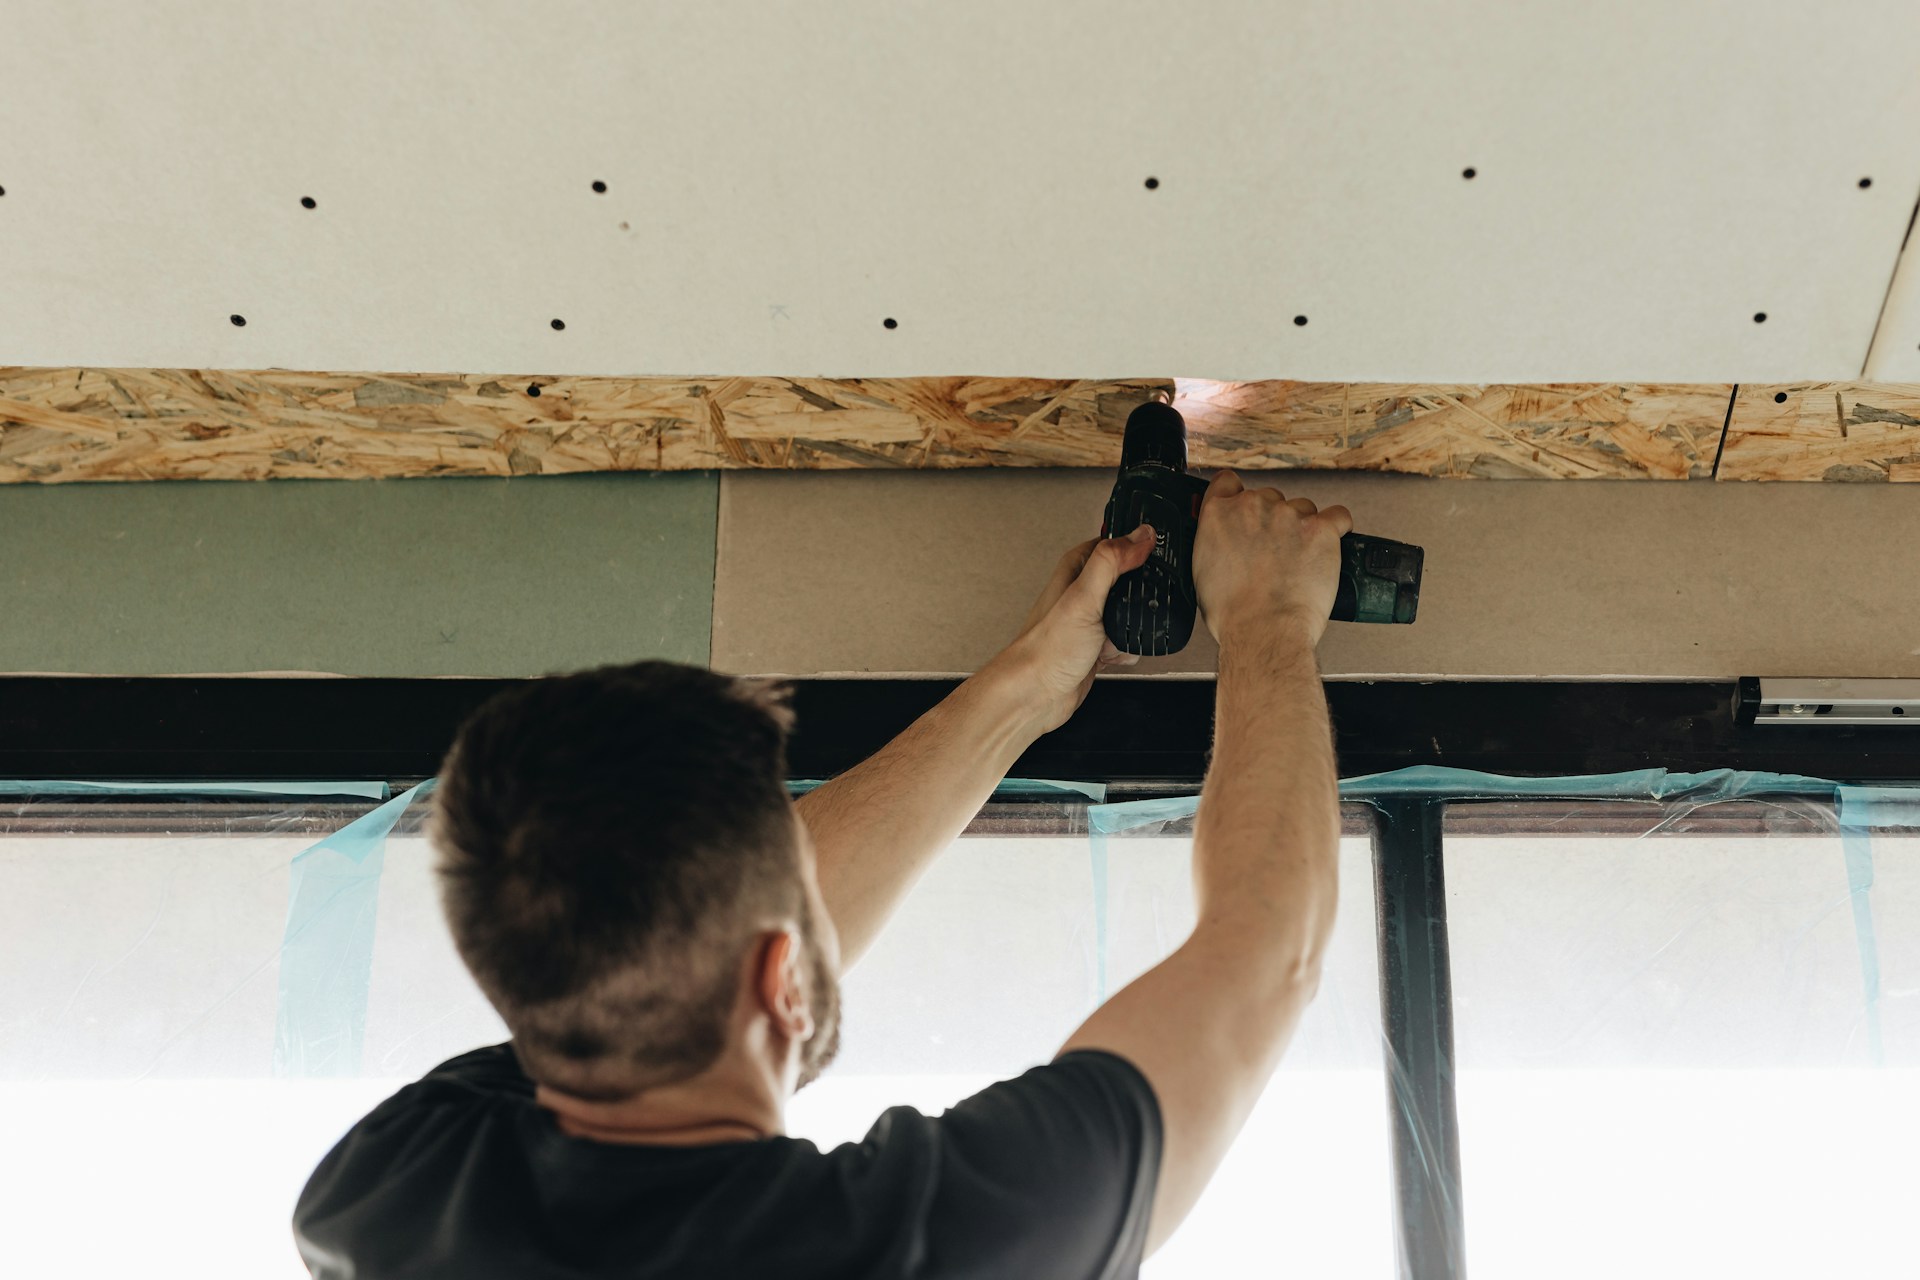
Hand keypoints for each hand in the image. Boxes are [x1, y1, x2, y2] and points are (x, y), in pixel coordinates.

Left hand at [989, 528, 1156, 733]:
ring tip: (1113, 638)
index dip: (1138, 548)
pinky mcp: (1097, 644)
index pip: (1117, 542)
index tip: (1152, 560)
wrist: (1036, 695)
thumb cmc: (1047, 649)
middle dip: (1138, 600)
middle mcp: (1083, 590)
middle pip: (1131, 581)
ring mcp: (1091, 618)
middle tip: (1128, 612)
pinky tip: (1112, 656)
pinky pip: (1128, 640)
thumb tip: (1141, 535)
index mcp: (1077, 568)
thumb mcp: (1084, 596)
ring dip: (1132, 629)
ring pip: (1132, 613)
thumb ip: (1112, 562)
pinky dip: (1127, 650)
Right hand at [1193, 471, 1351, 648]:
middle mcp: (1252, 506)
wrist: (1262, 631)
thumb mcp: (1202, 571)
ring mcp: (1288, 514)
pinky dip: (1337, 527)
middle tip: (1274, 552)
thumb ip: (1214, 542)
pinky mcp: (1320, 528)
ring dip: (1303, 527)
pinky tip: (1331, 542)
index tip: (1244, 511)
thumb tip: (1224, 542)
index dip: (1237, 497)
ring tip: (1300, 560)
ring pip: (1302, 508)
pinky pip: (1338, 516)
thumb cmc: (1232, 613)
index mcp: (1218, 514)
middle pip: (1269, 498)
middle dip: (1273, 521)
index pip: (1228, 483)